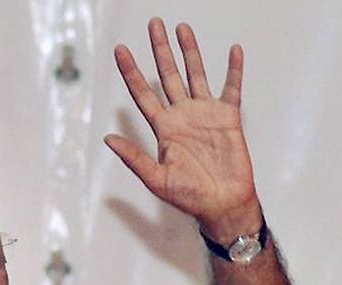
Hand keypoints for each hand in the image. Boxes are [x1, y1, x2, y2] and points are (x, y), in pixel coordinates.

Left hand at [106, 18, 260, 242]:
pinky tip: (233, 51)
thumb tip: (108, 139)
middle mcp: (182, 116)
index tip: (120, 50)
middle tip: (154, 24)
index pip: (143, 94)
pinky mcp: (228, 118)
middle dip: (160, 50)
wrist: (223, 204)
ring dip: (189, 52)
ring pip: (195, 74)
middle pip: (168, 75)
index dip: (131, 72)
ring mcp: (205, 114)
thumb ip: (133, 158)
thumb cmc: (190, 197)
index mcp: (163, 129)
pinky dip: (233, 70)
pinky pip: (231, 88)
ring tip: (182, 29)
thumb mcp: (156, 179)